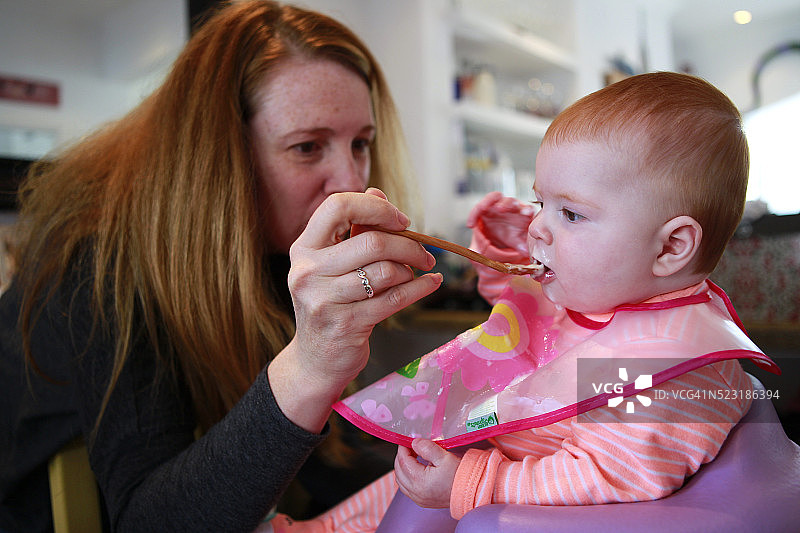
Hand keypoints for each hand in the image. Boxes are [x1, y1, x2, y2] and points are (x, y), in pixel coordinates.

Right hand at [269, 189, 442, 432]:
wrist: (315, 361)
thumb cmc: (330, 305)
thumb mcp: (333, 265)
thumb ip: (354, 229)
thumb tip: (375, 191)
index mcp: (303, 248)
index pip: (337, 207)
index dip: (375, 207)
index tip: (400, 221)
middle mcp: (307, 271)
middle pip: (372, 241)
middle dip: (408, 244)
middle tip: (424, 253)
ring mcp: (324, 300)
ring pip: (386, 271)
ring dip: (412, 270)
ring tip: (418, 273)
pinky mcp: (346, 325)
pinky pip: (395, 299)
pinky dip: (420, 288)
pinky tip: (431, 283)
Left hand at [394, 439, 459, 508]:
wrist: (471, 491)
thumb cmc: (460, 475)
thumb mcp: (444, 457)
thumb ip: (427, 448)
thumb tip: (415, 442)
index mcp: (420, 481)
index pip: (403, 461)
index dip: (403, 448)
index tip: (407, 440)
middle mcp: (416, 492)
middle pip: (398, 471)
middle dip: (401, 457)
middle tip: (409, 446)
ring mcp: (418, 499)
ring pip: (400, 481)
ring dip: (402, 467)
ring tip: (411, 456)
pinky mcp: (422, 501)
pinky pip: (406, 489)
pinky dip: (405, 477)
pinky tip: (413, 469)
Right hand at [467, 191, 534, 257]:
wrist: (500, 241)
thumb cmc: (512, 238)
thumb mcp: (516, 243)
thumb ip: (520, 246)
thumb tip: (526, 252)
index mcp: (523, 215)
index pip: (527, 208)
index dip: (527, 209)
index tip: (526, 214)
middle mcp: (511, 208)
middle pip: (511, 200)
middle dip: (507, 203)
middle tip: (501, 209)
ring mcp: (498, 206)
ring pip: (495, 198)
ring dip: (488, 202)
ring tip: (483, 209)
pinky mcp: (486, 207)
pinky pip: (480, 206)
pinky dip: (474, 214)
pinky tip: (470, 225)